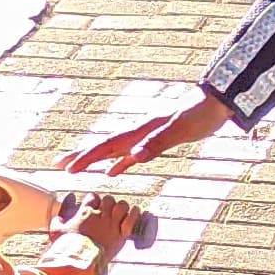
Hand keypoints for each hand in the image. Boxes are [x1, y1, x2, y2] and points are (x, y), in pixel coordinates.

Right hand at [67, 193, 148, 259]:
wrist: (79, 262)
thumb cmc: (66, 247)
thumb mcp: (56, 230)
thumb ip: (59, 216)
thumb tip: (64, 206)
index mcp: (85, 212)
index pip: (93, 197)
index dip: (94, 200)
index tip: (93, 207)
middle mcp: (100, 216)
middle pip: (109, 199)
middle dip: (108, 204)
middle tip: (106, 212)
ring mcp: (112, 225)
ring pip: (122, 205)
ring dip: (121, 208)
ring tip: (119, 213)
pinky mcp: (121, 236)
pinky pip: (132, 218)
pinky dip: (134, 214)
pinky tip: (133, 213)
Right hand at [68, 94, 231, 175]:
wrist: (216, 104)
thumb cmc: (199, 115)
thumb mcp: (179, 130)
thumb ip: (156, 143)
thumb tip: (134, 157)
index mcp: (140, 131)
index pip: (107, 146)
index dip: (87, 158)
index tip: (69, 169)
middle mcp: (138, 133)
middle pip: (103, 146)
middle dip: (81, 156)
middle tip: (59, 164)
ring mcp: (145, 137)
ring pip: (113, 151)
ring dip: (95, 160)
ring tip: (77, 167)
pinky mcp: (156, 142)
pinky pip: (130, 155)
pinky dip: (119, 164)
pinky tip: (113, 171)